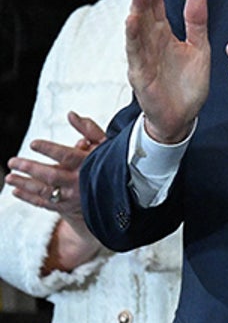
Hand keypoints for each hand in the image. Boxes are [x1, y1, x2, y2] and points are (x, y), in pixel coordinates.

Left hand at [7, 111, 106, 270]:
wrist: (120, 195)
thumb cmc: (109, 164)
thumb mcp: (105, 145)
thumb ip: (88, 129)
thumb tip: (70, 114)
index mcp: (90, 164)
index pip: (67, 156)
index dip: (49, 149)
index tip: (33, 144)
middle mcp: (80, 182)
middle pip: (51, 175)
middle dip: (30, 168)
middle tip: (12, 161)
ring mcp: (73, 197)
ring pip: (45, 191)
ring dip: (25, 184)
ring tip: (10, 177)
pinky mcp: (67, 207)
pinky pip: (45, 204)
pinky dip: (29, 199)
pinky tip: (16, 191)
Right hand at [125, 0, 208, 142]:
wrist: (183, 117)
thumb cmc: (188, 83)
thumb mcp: (199, 48)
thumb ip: (197, 21)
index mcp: (164, 35)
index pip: (157, 8)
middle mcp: (151, 44)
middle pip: (145, 15)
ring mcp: (143, 59)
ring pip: (137, 31)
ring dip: (136, 11)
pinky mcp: (141, 76)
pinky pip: (136, 54)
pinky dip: (133, 38)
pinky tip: (131, 22)